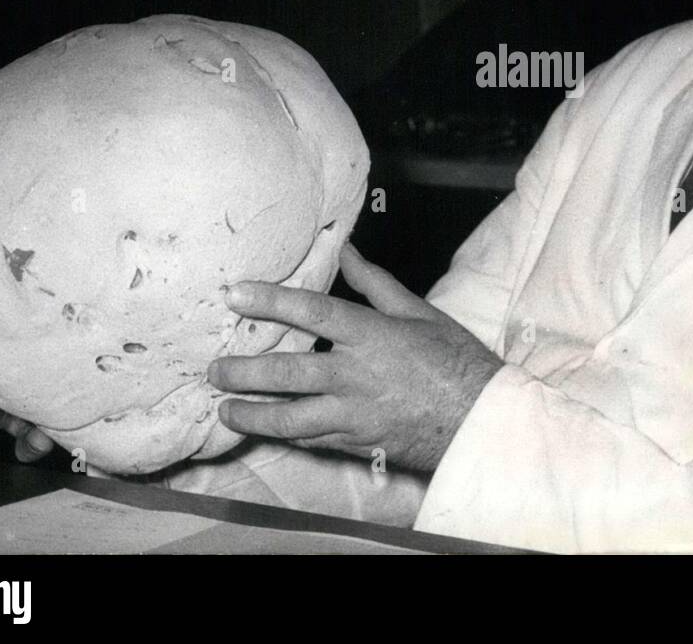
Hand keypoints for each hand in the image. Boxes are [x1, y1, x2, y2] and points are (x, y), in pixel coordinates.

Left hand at [211, 243, 502, 473]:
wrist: (478, 418)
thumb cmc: (454, 360)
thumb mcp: (418, 311)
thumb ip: (375, 283)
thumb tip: (346, 250)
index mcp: (372, 335)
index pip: (312, 312)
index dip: (270, 300)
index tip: (235, 294)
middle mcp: (356, 375)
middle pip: (288, 372)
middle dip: (244, 371)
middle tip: (214, 368)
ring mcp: (353, 414)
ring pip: (290, 417)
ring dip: (252, 413)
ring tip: (225, 408)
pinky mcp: (356, 442)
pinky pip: (310, 440)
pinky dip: (282, 435)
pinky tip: (263, 429)